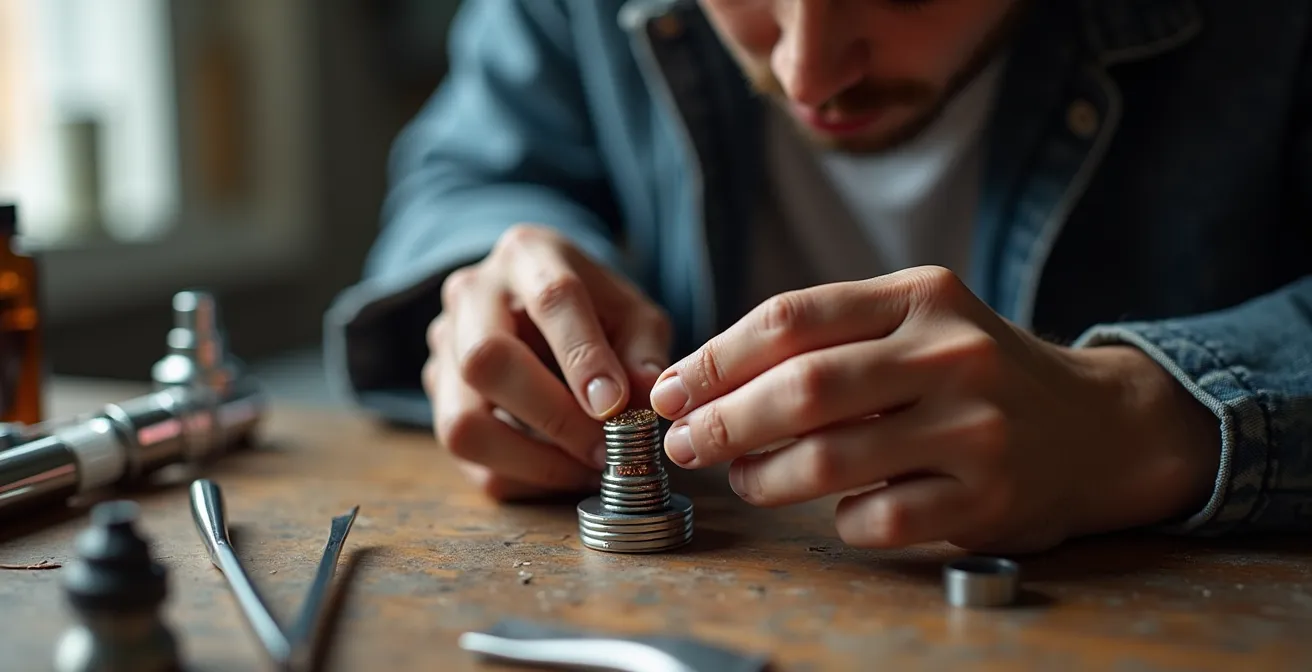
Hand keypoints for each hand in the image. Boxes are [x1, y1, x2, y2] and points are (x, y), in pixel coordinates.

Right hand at [423, 224, 671, 499]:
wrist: (540, 307)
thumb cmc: (594, 310)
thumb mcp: (633, 314)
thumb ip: (644, 351)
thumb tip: (645, 399)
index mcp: (528, 255)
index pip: (551, 298)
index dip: (583, 357)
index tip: (613, 405)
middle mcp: (471, 294)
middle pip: (486, 359)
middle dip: (552, 415)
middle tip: (606, 448)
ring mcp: (444, 348)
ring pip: (463, 421)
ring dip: (531, 459)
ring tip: (586, 467)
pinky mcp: (438, 396)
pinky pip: (467, 456)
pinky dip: (519, 476)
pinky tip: (562, 470)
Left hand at [649, 266, 1219, 552]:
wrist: (1097, 426)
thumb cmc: (976, 373)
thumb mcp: (916, 324)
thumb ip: (827, 339)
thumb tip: (706, 381)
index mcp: (921, 296)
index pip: (792, 318)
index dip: (715, 357)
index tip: (671, 389)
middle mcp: (951, 353)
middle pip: (802, 389)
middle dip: (723, 421)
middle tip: (685, 444)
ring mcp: (974, 428)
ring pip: (828, 461)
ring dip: (763, 477)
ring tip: (743, 477)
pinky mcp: (987, 498)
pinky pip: (876, 518)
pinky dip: (837, 519)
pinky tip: (834, 509)